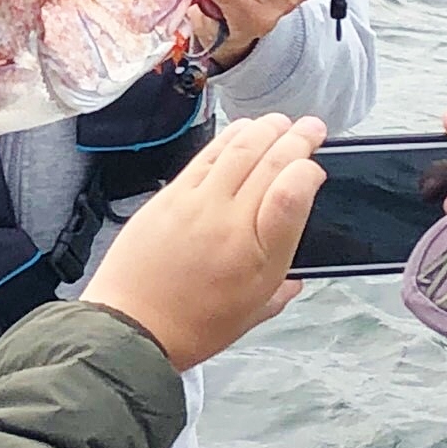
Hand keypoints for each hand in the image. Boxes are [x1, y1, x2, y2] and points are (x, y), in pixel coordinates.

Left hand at [81, 113, 328, 371]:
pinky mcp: (169, 196)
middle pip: (269, 163)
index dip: (308, 171)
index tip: (316, 169)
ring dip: (264, 129)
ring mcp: (196, 204)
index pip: (291, 195)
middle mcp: (229, 222)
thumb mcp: (251, 315)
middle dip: (296, 138)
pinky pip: (205, 155)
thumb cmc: (190, 326)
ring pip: (237, 150)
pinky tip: (242, 130)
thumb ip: (280, 291)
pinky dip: (229, 137)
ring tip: (281, 122)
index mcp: (258, 257)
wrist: (130, 325)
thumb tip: (297, 279)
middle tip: (312, 128)